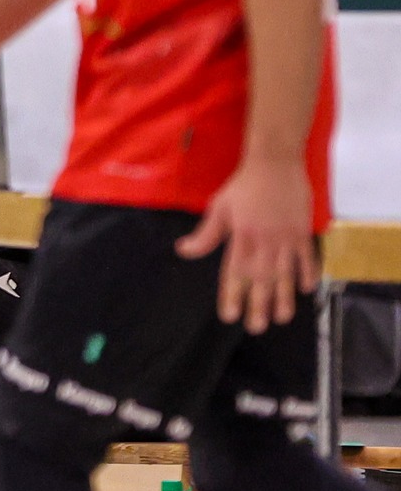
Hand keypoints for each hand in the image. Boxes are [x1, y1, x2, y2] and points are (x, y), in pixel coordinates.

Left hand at [178, 157, 319, 333]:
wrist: (274, 163)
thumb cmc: (243, 186)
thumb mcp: (219, 208)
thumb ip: (205, 234)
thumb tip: (183, 251)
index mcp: (241, 237)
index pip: (234, 272)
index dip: (232, 295)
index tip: (229, 315)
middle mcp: (264, 241)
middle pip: (260, 279)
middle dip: (258, 304)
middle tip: (256, 327)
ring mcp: (286, 237)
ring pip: (284, 273)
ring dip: (283, 297)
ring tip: (281, 318)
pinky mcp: (302, 231)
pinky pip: (307, 256)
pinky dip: (307, 273)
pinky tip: (306, 289)